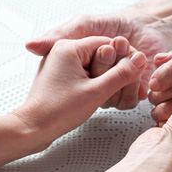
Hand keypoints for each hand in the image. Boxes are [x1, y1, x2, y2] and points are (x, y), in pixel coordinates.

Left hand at [13, 36, 145, 146]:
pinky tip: (93, 96)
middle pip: (101, 54)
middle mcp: (64, 51)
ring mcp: (62, 63)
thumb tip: (138, 60)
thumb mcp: (97, 91)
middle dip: (111, 72)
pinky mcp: (62, 75)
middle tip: (111, 88)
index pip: (108, 43)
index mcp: (70, 47)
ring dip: (103, 80)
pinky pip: (86, 74)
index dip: (123, 58)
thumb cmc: (57, 110)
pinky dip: (94, 84)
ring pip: (95, 65)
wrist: (33, 128)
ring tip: (99, 95)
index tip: (132, 70)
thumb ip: (121, 74)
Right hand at [25, 11, 171, 108]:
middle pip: (98, 88)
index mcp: (81, 68)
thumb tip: (31, 46)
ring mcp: (112, 90)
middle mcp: (95, 82)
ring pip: (113, 97)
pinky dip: (136, 85)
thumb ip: (61, 33)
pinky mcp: (129, 95)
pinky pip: (129, 101)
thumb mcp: (85, 24)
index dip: (98, 64)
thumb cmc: (116, 24)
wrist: (147, 26)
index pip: (82, 77)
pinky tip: (140, 68)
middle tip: (121, 45)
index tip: (107, 49)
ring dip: (126, 75)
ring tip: (133, 52)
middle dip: (113, 66)